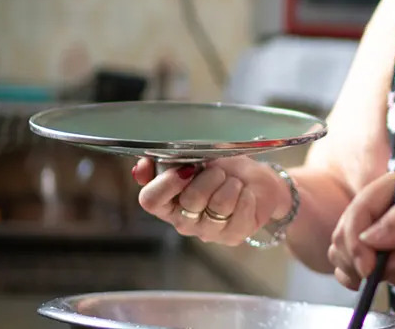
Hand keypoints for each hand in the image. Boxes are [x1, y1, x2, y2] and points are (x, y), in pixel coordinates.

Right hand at [134, 156, 290, 245]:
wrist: (254, 181)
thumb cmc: (220, 169)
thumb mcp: (192, 157)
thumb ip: (163, 161)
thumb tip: (141, 168)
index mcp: (166, 202)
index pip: (150, 200)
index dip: (167, 183)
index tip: (187, 168)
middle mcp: (183, 221)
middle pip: (190, 199)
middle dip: (210, 176)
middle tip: (219, 171)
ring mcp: (207, 232)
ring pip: (218, 205)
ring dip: (230, 185)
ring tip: (233, 182)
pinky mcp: (232, 237)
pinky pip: (238, 214)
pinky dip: (245, 197)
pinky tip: (245, 193)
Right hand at [327, 172, 394, 299]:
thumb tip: (369, 237)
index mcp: (394, 186)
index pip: (360, 206)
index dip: (356, 235)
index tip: (367, 262)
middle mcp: (381, 207)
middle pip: (345, 227)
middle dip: (354, 253)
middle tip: (374, 271)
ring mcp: (377, 234)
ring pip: (340, 246)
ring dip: (352, 265)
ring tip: (384, 273)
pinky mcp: (377, 258)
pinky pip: (345, 264)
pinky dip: (347, 275)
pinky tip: (363, 283)